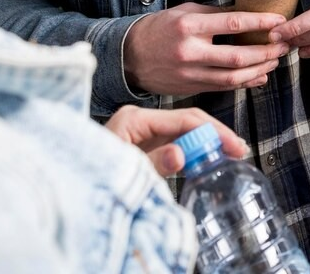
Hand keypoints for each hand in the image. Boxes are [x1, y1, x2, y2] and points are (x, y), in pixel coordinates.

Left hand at [105, 105, 248, 176]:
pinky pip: (176, 145)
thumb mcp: (124, 170)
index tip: (232, 145)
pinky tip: (208, 160)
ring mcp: (143, 133)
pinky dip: (193, 153)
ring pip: (184, 133)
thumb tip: (181, 155)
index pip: (183, 118)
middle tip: (238, 150)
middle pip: (187, 121)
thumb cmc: (91, 177)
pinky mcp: (146, 146)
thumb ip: (153, 163)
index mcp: (134, 118)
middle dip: (214, 135)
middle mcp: (141, 121)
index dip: (212, 131)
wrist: (71, 190)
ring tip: (230, 155)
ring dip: (206, 145)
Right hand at [123, 2, 290, 96]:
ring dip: (260, 68)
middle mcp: (190, 52)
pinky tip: (260, 75)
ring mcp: (191, 74)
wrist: (130, 56)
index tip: (279, 20)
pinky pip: (224, 87)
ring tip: (276, 59)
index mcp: (189, 27)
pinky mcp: (191, 88)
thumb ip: (215, 14)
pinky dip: (246, 82)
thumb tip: (247, 12)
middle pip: (238, 56)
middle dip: (266, 51)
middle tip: (284, 44)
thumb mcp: (185, 12)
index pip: (232, 24)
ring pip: (234, 77)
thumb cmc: (160, 29)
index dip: (260, 22)